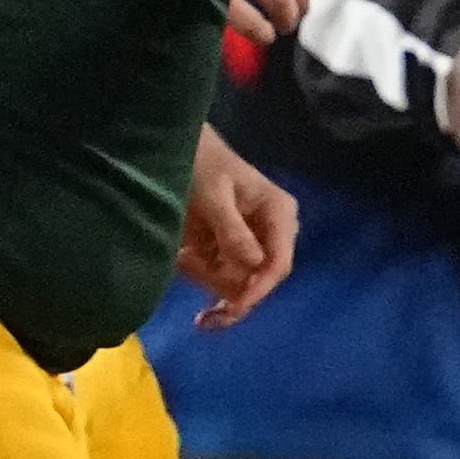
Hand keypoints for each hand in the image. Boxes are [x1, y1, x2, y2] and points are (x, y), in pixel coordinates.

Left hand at [176, 125, 296, 326]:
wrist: (181, 150)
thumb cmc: (201, 163)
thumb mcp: (213, 194)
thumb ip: (232, 229)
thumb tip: (254, 265)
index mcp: (278, 214)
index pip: (278, 263)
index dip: (258, 289)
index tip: (232, 308)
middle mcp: (272, 234)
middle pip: (259, 282)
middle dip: (225, 290)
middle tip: (198, 302)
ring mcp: (252, 245)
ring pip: (238, 285)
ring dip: (206, 279)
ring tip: (181, 255)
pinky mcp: (232, 252)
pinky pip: (221, 279)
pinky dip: (199, 274)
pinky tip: (183, 258)